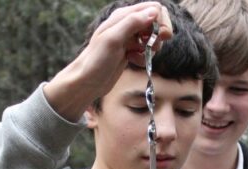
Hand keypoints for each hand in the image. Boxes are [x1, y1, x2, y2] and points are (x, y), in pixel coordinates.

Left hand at [44, 2, 172, 120]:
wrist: (87, 81)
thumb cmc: (96, 60)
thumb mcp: (114, 39)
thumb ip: (133, 23)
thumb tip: (154, 12)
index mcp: (123, 15)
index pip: (154, 8)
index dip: (161, 21)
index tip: (160, 36)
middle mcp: (127, 23)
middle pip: (156, 21)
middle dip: (159, 35)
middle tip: (153, 47)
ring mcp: (129, 38)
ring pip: (153, 37)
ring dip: (152, 48)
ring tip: (137, 55)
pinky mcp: (130, 51)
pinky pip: (147, 50)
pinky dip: (144, 57)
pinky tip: (133, 61)